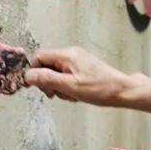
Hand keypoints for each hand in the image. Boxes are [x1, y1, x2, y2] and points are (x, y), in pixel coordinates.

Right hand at [25, 46, 150, 112]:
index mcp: (67, 54)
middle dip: (49, 82)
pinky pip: (67, 76)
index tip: (41, 88)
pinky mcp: (83, 68)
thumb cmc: (99, 89)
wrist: (122, 91)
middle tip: (57, 94)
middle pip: (47, 65)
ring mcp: (78, 61)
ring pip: (57, 73)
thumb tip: (28, 75)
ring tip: (71, 95)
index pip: (39, 57)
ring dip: (59, 87)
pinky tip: (77, 94)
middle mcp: (71, 54)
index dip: (35, 73)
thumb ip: (47, 79)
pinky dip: (68, 87)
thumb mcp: (69, 86)